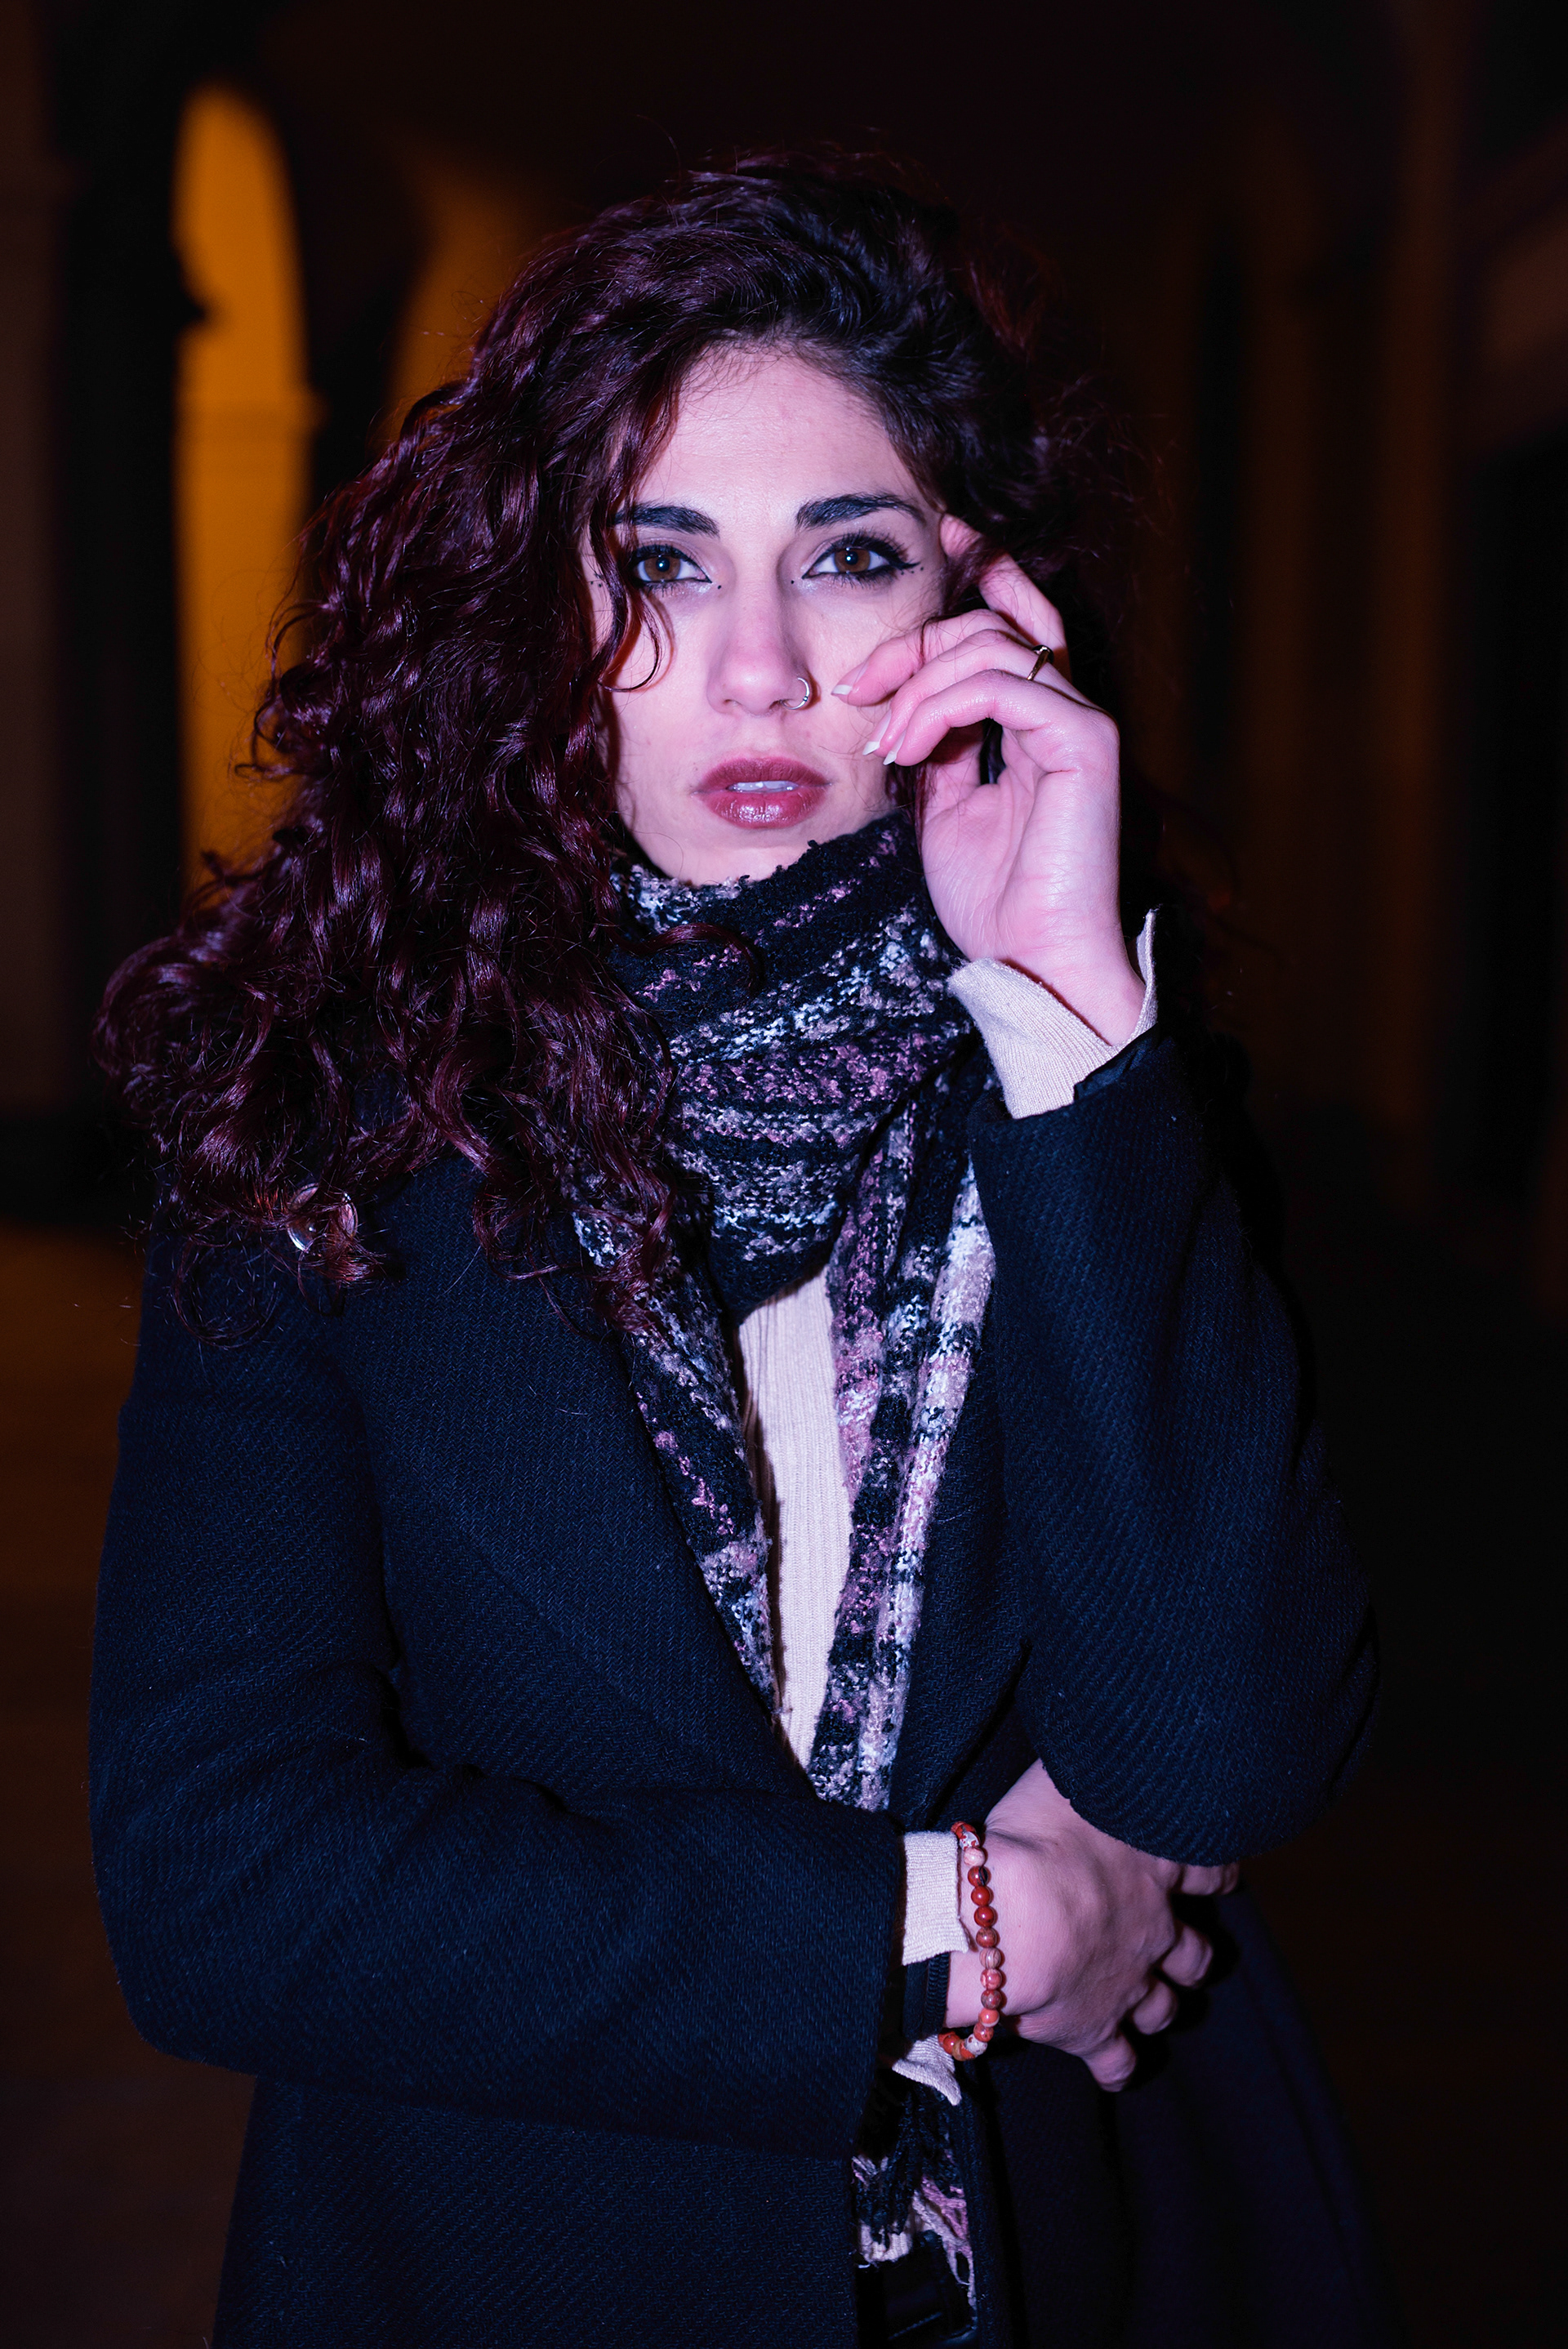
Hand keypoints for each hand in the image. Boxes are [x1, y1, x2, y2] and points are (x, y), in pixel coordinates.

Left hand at [834, 519, 1143, 1044]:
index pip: (1014, 622)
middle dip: (910, 643)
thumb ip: (936, 749)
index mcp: (1038, 724)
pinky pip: (1003, 684)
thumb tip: (902, 706)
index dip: (979, 571)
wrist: (1031, 963)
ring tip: (884, 739)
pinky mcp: (1085, 742)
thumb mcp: (943, 813)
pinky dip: (942, 704)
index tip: (932, 540)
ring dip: (918, 683)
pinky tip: (909, 744)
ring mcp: (1081, 723)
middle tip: (855, 688)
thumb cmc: (994, 903)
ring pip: (992, 644)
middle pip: (989, 624)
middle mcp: (1066, 712)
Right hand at [944, 1761, 1238, 2091]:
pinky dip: (1118, 2066)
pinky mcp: (1095, 2031)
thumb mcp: (1065, 1775)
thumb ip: (1086, 1769)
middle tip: (1187, 1951)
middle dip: (1191, 1954)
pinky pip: (1117, 2061)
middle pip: (1191, 1951)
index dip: (1218, 1873)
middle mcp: (1154, 1930)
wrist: (1018, 1917)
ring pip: (1162, 2006)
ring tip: (1156, 2006)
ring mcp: (1130, 1985)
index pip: (1206, 1867)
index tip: (1225, 1877)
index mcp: (1154, 1867)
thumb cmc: (1038, 1833)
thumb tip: (1096, 1737)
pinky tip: (1116, 2069)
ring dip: (1161, 2005)